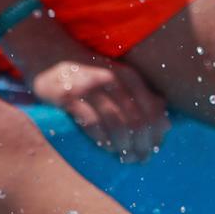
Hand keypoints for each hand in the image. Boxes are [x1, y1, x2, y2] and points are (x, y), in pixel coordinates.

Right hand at [9, 26, 168, 163]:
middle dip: (141, 144)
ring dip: (124, 146)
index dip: (156, 134)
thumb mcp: (118, 79)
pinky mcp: (69, 97)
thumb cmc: (86, 73)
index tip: (154, 149)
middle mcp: (112, 80)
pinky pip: (92, 124)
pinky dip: (102, 140)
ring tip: (124, 157)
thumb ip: (142, 98)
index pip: (152, 110)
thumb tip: (167, 124)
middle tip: (140, 160)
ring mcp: (90, 88)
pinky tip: (105, 148)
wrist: (47, 54)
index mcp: (128, 76)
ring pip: (117, 124)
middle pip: (137, 120)